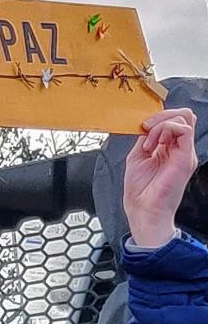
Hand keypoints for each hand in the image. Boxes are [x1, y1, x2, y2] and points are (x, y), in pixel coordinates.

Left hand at [124, 108, 198, 247]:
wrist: (143, 209)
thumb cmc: (140, 189)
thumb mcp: (138, 156)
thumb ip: (145, 139)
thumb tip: (147, 126)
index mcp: (169, 149)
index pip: (174, 121)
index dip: (158, 117)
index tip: (141, 127)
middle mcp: (180, 149)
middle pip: (184, 116)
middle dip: (162, 115)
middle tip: (146, 128)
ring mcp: (184, 153)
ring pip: (184, 119)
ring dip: (160, 124)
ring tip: (148, 142)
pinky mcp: (185, 158)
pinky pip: (183, 130)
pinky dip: (165, 129)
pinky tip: (152, 144)